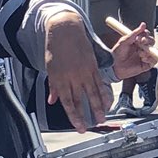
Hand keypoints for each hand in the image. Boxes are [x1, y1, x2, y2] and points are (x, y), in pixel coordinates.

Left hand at [45, 12, 109, 127]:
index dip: (74, 116)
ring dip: (98, 107)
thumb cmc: (55, 48)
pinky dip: (103, 93)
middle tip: (91, 126)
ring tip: (102, 118)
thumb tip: (53, 100)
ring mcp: (84, 71)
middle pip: (80, 100)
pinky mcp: (93, 65)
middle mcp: (73, 77)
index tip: (79, 126)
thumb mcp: (50, 69)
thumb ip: (53, 86)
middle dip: (86, 115)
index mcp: (60, 79)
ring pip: (92, 93)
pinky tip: (106, 101)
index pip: (67, 102)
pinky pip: (99, 82)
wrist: (65, 30)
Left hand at [110, 24, 155, 81]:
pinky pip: (154, 61)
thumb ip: (134, 33)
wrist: (114, 66)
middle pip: (152, 41)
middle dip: (148, 41)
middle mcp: (142, 48)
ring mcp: (145, 56)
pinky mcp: (146, 65)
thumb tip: (143, 24)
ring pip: (154, 51)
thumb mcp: (124, 41)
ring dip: (148, 51)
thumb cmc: (117, 53)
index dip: (146, 35)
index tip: (140, 37)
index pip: (146, 35)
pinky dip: (150, 59)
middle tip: (142, 43)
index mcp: (137, 41)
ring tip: (139, 53)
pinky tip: (143, 59)